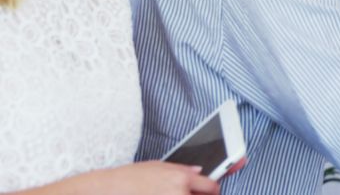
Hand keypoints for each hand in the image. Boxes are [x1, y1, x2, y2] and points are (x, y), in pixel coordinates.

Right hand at [68, 161, 220, 194]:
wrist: (108, 190)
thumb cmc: (130, 177)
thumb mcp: (158, 166)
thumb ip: (183, 170)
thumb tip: (200, 172)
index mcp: (181, 178)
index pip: (211, 187)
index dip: (213, 190)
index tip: (211, 192)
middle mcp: (179, 194)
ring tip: (172, 194)